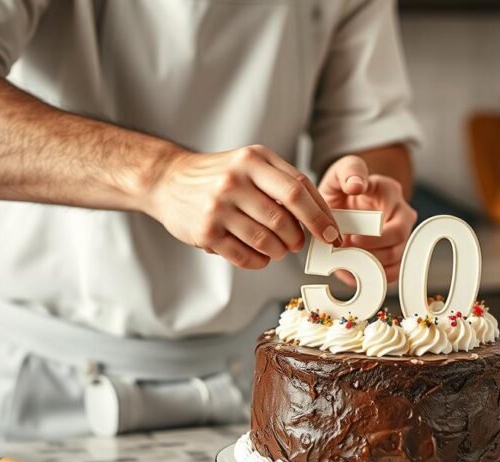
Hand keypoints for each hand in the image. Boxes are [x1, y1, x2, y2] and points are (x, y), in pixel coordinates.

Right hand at [147, 145, 340, 268]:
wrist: (168, 181)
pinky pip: (244, 256)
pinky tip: (259, 256)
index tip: (331, 233)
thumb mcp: (250, 163)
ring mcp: (218, 208)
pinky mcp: (206, 232)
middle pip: (283, 219)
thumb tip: (319, 214)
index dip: (319, 216)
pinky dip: (259, 261)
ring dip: (279, 251)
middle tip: (298, 243)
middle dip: (298, 238)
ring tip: (278, 249)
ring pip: (266, 241)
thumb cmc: (218, 174)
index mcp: (252, 160)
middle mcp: (234, 181)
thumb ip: (282, 181)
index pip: (297, 190)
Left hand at [319, 155, 416, 284]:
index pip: (396, 220)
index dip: (376, 236)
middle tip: (347, 252)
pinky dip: (371, 275)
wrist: (337, 204)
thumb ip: (348, 171)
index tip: (351, 238)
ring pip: (395, 261)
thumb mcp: (339, 172)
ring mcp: (399, 237)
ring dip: (369, 265)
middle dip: (371, 252)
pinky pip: (389, 273)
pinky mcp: (391, 255)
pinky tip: (352, 270)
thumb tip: (357, 185)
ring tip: (346, 259)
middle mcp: (401, 216)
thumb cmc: (341, 189)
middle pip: (398, 244)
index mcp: (391, 194)